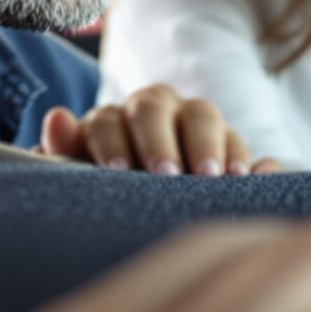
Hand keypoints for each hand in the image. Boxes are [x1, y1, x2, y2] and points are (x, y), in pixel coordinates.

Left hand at [36, 85, 281, 175]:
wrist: (146, 202)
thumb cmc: (106, 187)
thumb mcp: (80, 172)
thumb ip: (63, 150)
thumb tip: (56, 117)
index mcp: (115, 115)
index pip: (109, 118)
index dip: (112, 142)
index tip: (116, 171)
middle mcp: (158, 110)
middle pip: (158, 109)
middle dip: (162, 141)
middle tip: (167, 174)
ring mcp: (198, 125)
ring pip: (205, 116)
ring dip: (210, 144)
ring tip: (213, 177)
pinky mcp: (233, 148)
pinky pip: (246, 147)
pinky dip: (254, 161)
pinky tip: (254, 179)